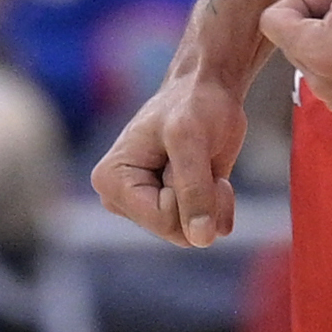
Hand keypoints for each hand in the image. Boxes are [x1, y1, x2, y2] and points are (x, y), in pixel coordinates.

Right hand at [93, 54, 252, 247]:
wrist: (210, 91)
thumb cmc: (194, 105)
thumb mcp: (191, 141)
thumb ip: (193, 190)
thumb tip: (201, 240)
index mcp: (112, 181)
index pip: (162, 220)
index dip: (189, 194)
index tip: (190, 157)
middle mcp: (122, 200)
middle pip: (177, 231)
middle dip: (201, 199)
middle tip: (200, 159)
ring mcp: (146, 208)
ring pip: (194, 234)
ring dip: (212, 200)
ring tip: (203, 163)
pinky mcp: (170, 210)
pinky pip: (205, 231)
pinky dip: (219, 205)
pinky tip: (212, 176)